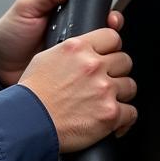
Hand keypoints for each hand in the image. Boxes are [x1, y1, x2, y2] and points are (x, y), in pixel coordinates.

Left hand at [0, 0, 123, 85]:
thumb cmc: (9, 34)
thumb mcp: (26, 7)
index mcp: (64, 14)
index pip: (93, 10)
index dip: (105, 13)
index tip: (110, 17)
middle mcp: (72, 34)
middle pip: (102, 32)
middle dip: (111, 33)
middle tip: (110, 35)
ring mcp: (71, 55)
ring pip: (98, 53)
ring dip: (104, 53)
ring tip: (102, 53)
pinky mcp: (68, 73)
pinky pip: (85, 71)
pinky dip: (91, 70)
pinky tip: (91, 69)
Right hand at [18, 27, 136, 153]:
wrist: (28, 123)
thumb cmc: (32, 96)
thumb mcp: (46, 58)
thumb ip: (72, 51)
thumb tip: (85, 50)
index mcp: (78, 48)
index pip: (112, 37)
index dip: (111, 49)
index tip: (108, 57)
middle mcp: (93, 66)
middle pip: (125, 61)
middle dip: (116, 73)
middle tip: (104, 83)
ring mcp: (104, 90)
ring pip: (130, 86)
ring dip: (120, 95)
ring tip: (104, 103)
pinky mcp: (110, 114)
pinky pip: (131, 113)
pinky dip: (123, 120)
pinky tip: (112, 121)